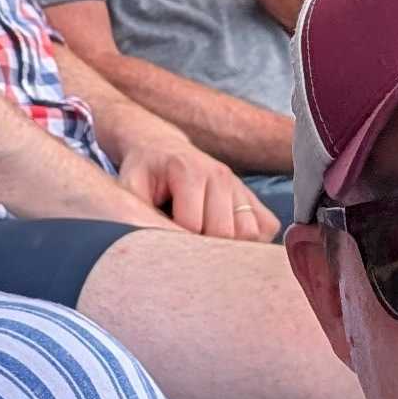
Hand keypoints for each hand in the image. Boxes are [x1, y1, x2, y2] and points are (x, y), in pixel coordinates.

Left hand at [120, 132, 275, 240]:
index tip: (165, 247)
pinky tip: (228, 240)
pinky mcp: (252, 195)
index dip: (177, 245)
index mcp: (189, 172)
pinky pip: (266, 227)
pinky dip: (252, 241)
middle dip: (204, 250)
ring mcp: (239, 185)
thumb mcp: (131, 189)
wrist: (161, 148)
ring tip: (204, 243)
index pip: (192, 227)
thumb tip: (160, 251)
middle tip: (185, 249)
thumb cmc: (144, 172)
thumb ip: (142, 217)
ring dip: (229, 247)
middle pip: (224, 234)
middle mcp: (220, 176)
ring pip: (249, 234)